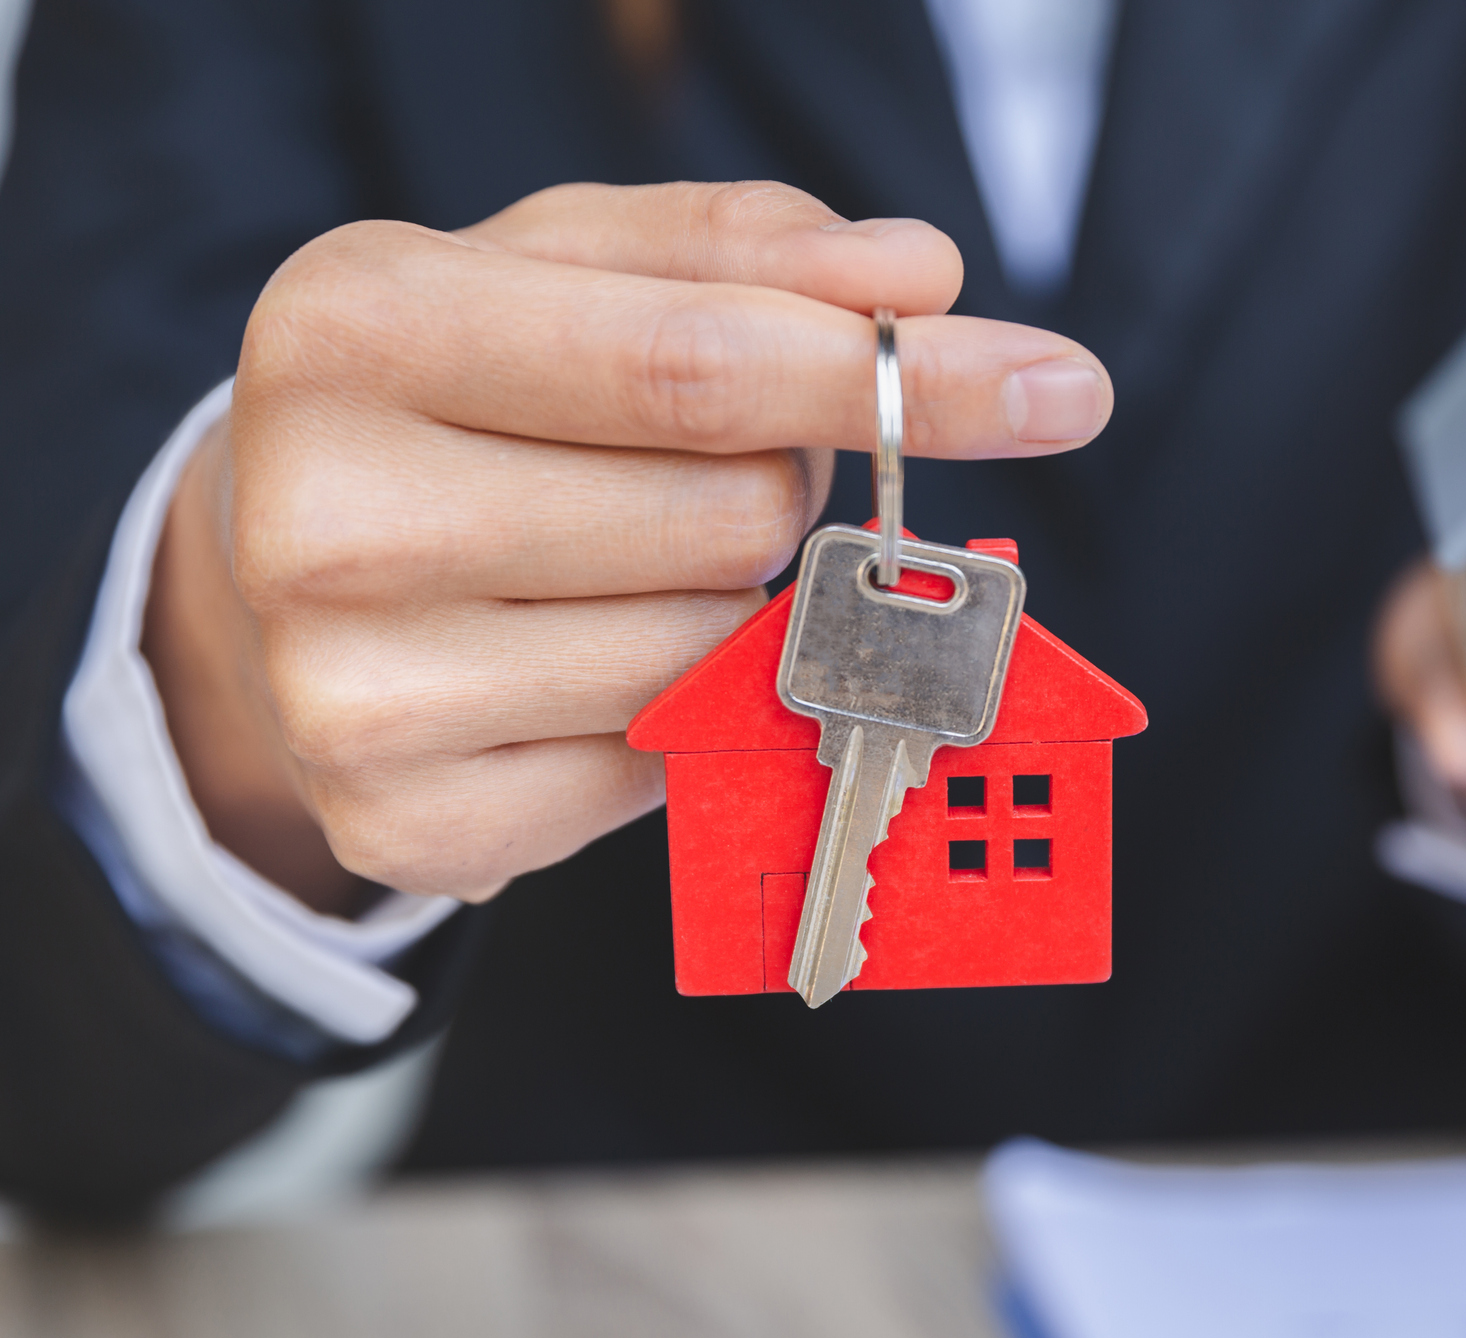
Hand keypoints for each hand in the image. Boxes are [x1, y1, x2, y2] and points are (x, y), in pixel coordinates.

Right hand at [142, 181, 1112, 910]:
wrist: (275, 561)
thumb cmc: (460, 390)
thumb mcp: (568, 267)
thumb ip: (746, 252)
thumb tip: (920, 275)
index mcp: (362, 325)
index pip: (699, 365)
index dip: (902, 385)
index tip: (1059, 391)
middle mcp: (328, 516)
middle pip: (729, 519)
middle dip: (781, 490)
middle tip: (710, 469)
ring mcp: (358, 692)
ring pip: (711, 652)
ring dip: (729, 603)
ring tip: (617, 558)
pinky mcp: (412, 826)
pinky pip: (666, 765)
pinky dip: (677, 709)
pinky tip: (579, 658)